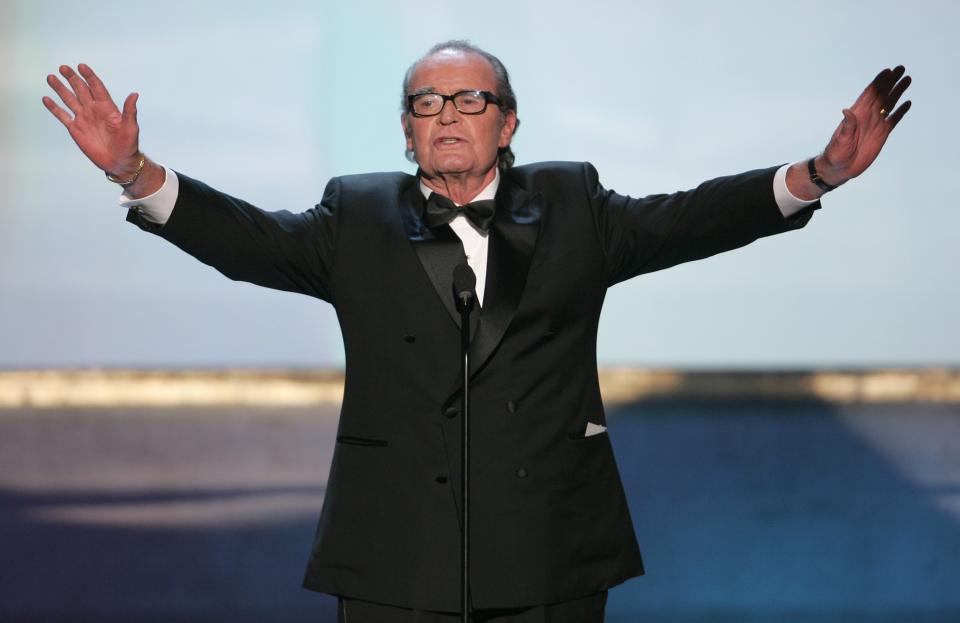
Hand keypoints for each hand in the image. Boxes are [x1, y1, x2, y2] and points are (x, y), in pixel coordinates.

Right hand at [42, 64, 140, 176]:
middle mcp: (94, 110)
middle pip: (81, 90)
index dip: (90, 76)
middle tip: (63, 67)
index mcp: (107, 107)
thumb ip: (130, 111)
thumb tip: (135, 94)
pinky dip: (54, 108)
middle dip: (72, 78)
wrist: (119, 161)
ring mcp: (84, 118)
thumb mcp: (131, 128)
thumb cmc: (128, 145)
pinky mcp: (76, 129)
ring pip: (69, 100)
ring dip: (60, 89)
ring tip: (51, 77)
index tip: (82, 66)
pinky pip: (63, 116)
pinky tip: (46, 99)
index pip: (97, 87)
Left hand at [817, 65, 911, 185]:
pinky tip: (907, 103)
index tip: (888, 70)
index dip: (878, 82)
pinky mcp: (882, 134)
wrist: (840, 168)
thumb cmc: (836, 153)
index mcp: (857, 114)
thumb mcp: (841, 139)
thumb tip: (846, 111)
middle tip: (902, 69)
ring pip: (889, 104)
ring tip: (907, 80)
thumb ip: (847, 126)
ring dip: (898, 92)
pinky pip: (893, 119)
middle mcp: (867, 116)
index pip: (869, 94)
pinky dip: (900, 111)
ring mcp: (875, 124)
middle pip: (882, 94)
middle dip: (891, 81)